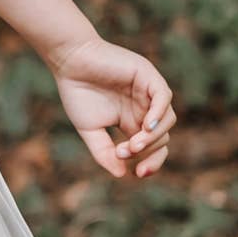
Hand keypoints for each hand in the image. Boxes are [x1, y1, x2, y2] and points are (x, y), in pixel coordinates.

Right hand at [49, 35, 175, 178]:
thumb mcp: (90, 130)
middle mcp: (144, 108)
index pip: (152, 147)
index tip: (138, 174)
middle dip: (148, 151)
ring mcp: (148, 92)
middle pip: (163, 137)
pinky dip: (159, 113)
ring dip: (153, 136)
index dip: (150, 162)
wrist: (69, 62)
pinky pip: (164, 98)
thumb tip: (121, 174)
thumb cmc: (77, 93)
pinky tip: (146, 126)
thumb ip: (104, 152)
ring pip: (167, 120)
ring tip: (133, 144)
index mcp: (131, 121)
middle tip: (124, 152)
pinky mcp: (148, 76)